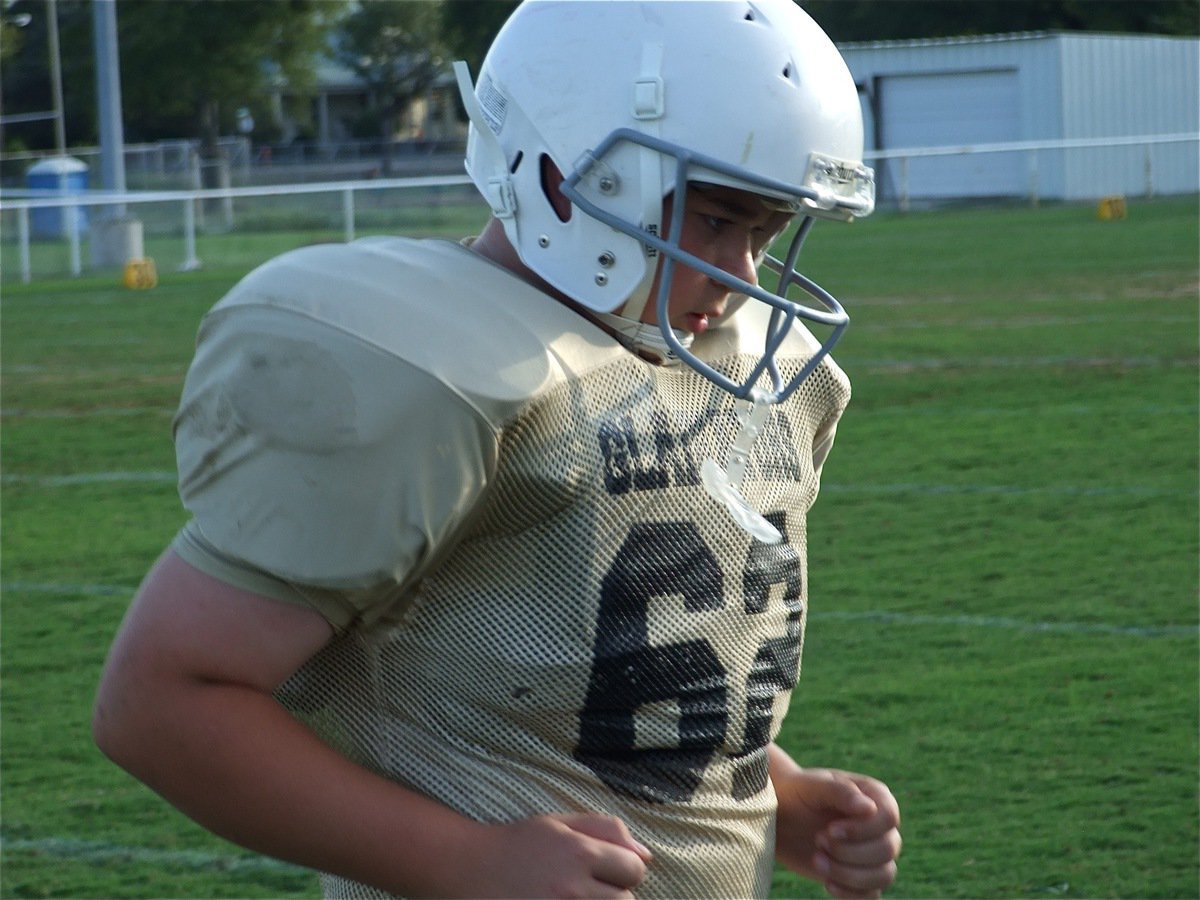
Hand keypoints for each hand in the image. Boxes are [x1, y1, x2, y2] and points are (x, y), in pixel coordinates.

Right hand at [459, 812, 651, 898]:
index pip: (633, 869)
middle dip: (613, 894)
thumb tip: (647, 856)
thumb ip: (606, 830)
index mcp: (579, 853)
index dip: (624, 869)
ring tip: (575, 897)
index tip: (607, 869)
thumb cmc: (517, 844)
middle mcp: (572, 888)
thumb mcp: (559, 823)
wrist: (467, 869)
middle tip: (587, 888)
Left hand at [772, 759, 900, 898]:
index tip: (830, 829)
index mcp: (875, 796)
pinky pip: (872, 895)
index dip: (863, 829)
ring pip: (884, 875)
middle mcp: (880, 825)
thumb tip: (869, 808)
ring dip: (849, 874)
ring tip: (817, 861)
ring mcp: (872, 852)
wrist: (780, 815)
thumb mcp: (813, 786)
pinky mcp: (860, 876)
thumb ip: (840, 792)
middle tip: (818, 840)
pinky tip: (828, 884)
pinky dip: (852, 895)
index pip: (889, 817)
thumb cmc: (797, 793)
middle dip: (850, 851)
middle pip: (888, 848)